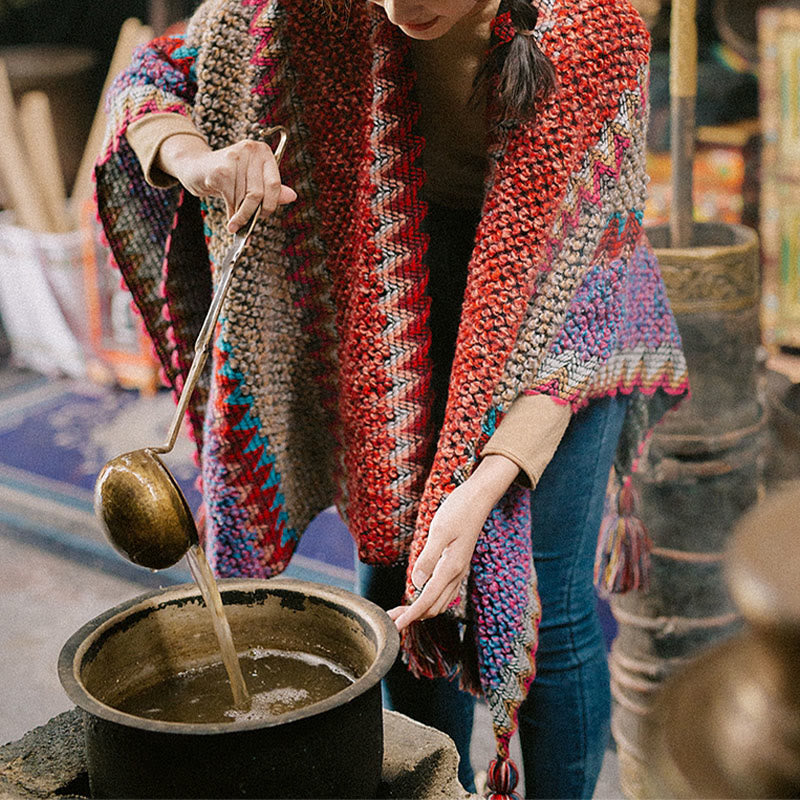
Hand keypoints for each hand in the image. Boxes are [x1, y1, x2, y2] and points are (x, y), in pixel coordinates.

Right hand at [157, 134, 296, 231]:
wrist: (194, 166)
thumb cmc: (227, 175)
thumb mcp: (251, 180)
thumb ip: (271, 188)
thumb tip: (292, 196)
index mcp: (263, 152)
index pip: (275, 183)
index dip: (272, 204)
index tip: (265, 215)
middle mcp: (251, 150)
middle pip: (259, 193)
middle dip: (254, 214)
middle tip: (248, 226)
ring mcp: (235, 158)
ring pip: (245, 198)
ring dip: (241, 217)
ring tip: (235, 225)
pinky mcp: (220, 169)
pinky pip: (231, 200)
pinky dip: (231, 214)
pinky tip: (229, 219)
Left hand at [388, 454, 519, 630]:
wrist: (478, 499)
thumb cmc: (459, 511)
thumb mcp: (440, 531)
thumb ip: (427, 558)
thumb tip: (416, 583)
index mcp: (451, 567)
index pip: (427, 600)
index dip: (410, 615)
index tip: (395, 627)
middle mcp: (456, 573)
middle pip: (433, 606)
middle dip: (412, 617)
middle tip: (390, 621)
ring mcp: (457, 570)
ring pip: (439, 601)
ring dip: (420, 610)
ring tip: (399, 612)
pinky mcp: (456, 564)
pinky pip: (444, 591)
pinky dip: (430, 600)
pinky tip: (418, 596)